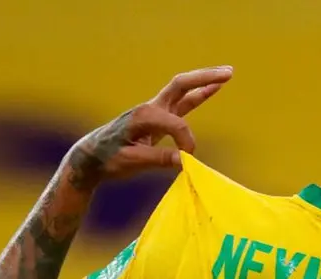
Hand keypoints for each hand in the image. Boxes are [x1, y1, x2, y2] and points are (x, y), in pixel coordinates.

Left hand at [65, 66, 233, 189]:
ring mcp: (155, 111)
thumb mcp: (131, 162)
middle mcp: (150, 108)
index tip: (187, 161)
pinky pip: (183, 103)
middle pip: (181, 85)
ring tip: (227, 75)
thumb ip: (158, 159)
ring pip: (183, 91)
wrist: (91, 157)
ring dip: (205, 82)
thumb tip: (185, 160)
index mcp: (143, 116)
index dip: (186, 142)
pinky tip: (213, 88)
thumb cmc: (107, 160)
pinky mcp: (158, 118)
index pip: (177, 123)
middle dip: (204, 78)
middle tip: (229, 73)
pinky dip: (199, 95)